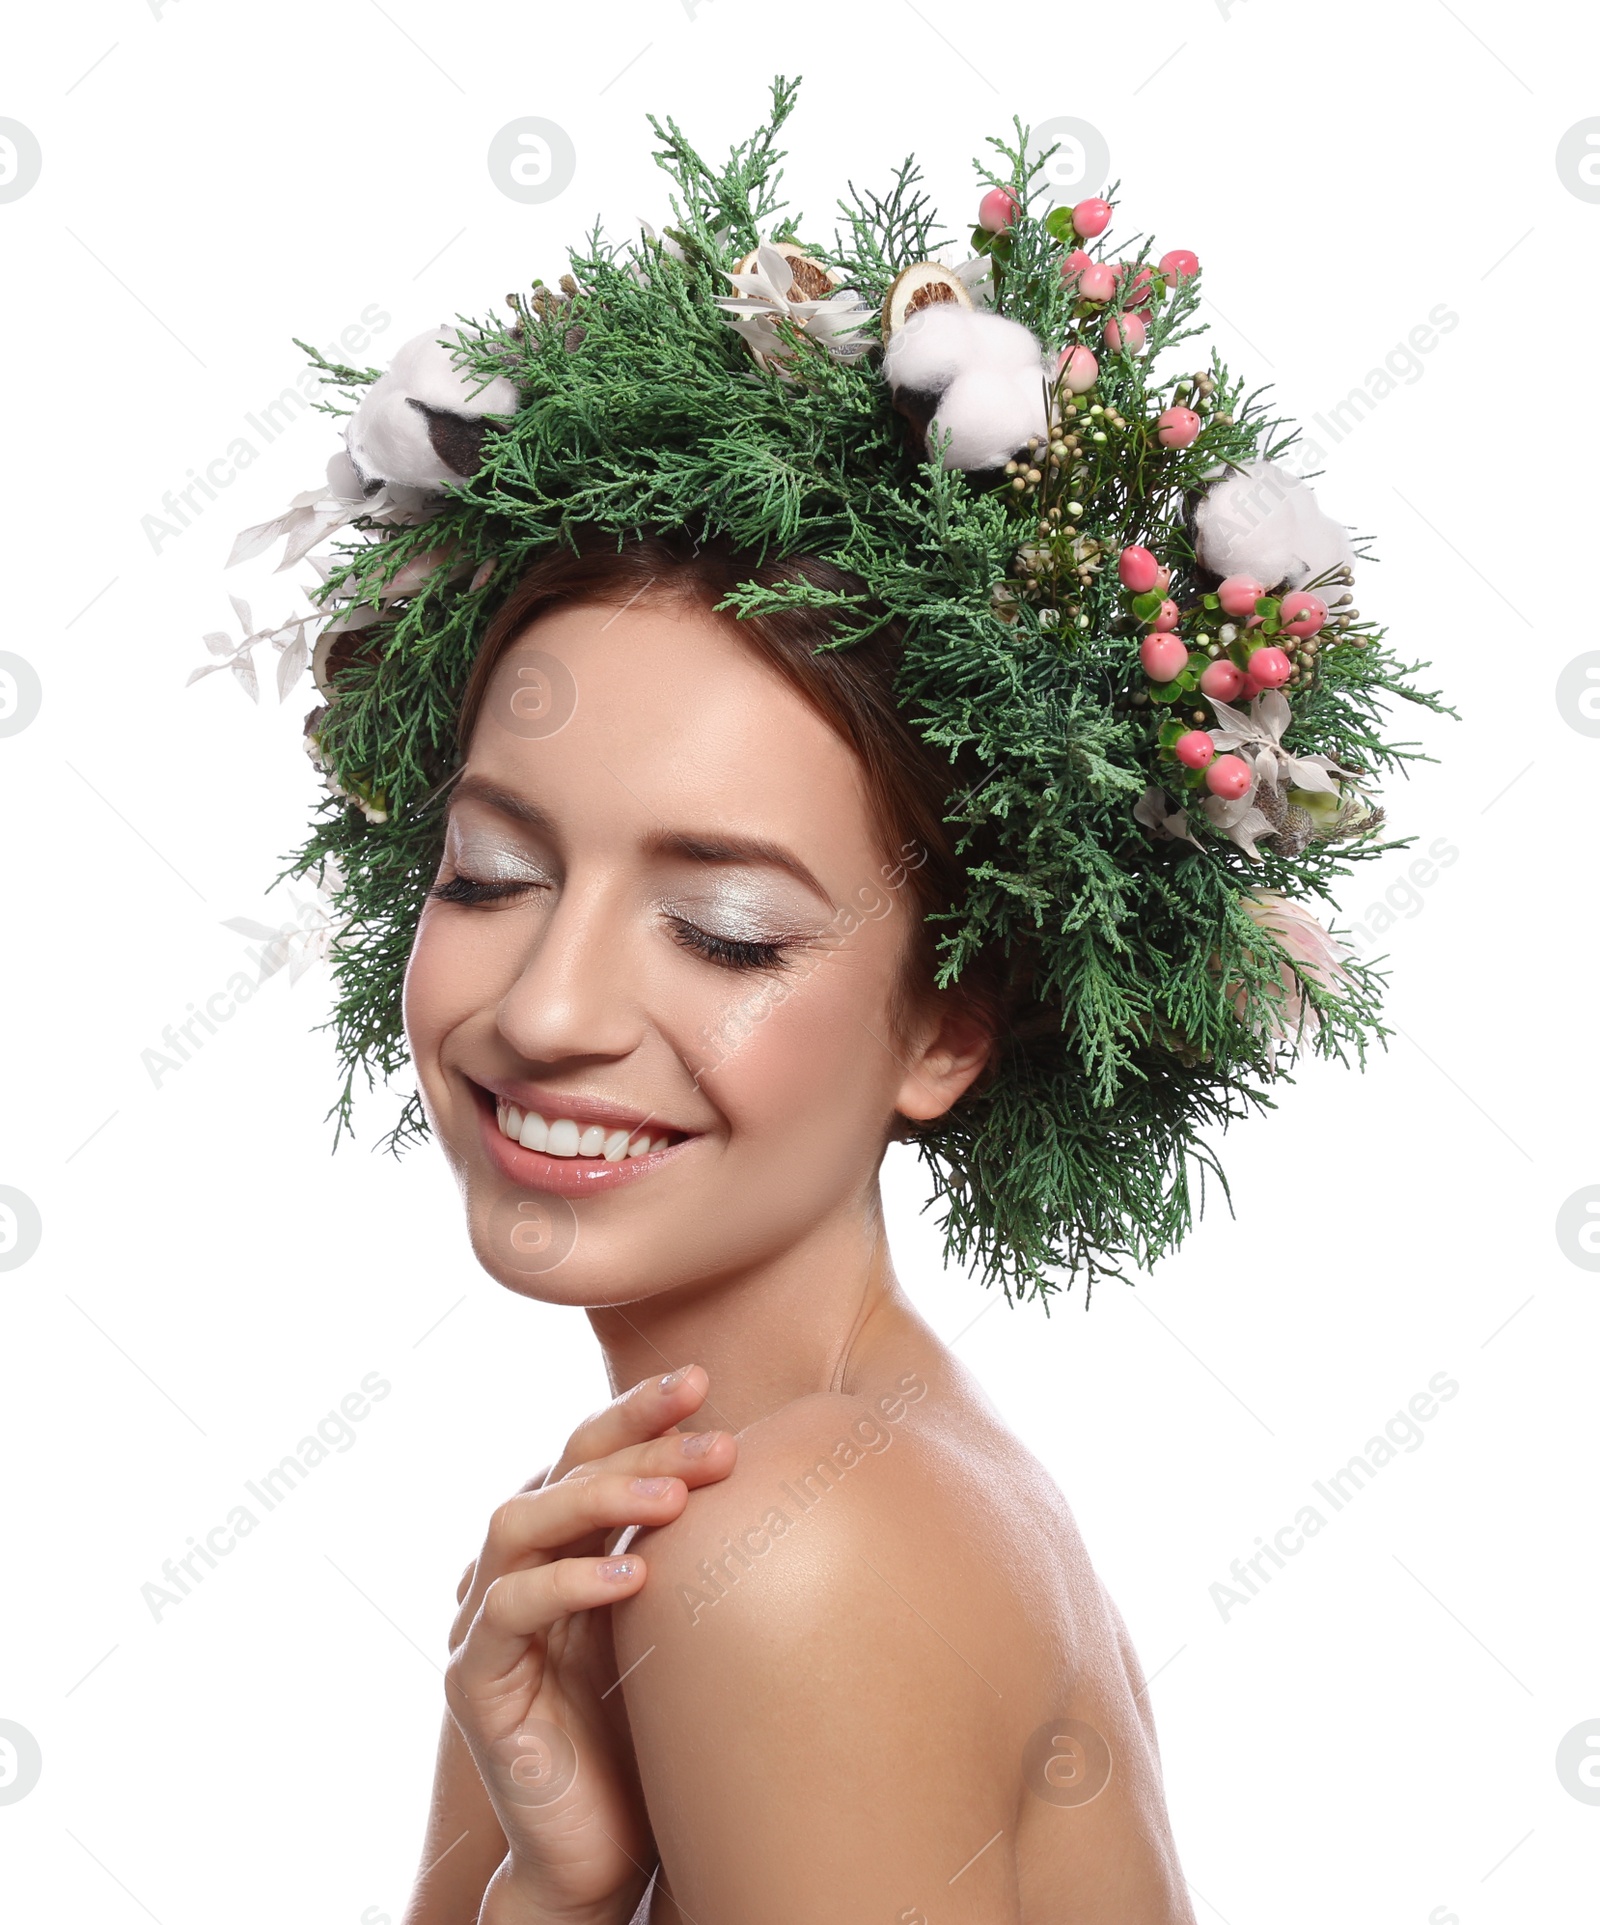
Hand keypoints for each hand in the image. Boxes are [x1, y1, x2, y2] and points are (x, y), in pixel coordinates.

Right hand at [446, 1365, 736, 1922]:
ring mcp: (484, 1621)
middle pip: (559, 1471)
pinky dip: (567, 1584)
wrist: (603, 1851)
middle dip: (634, 1443)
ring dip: (600, 1499)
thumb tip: (773, 1472)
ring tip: (674, 1498)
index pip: (589, 1451)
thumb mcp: (677, 1624)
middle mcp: (515, 1566)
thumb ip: (691, 1553)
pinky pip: (508, 1612)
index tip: (701, 1381)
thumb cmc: (649, 1732)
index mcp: (562, 1543)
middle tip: (712, 1436)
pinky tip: (632, 1576)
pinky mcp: (475, 1682)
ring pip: (520, 1523)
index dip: (637, 1413)